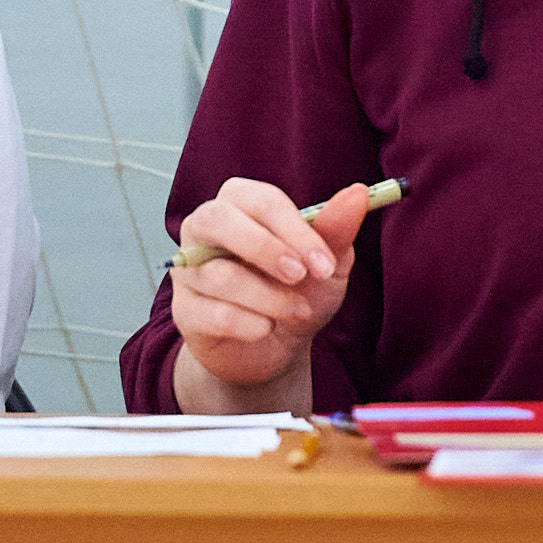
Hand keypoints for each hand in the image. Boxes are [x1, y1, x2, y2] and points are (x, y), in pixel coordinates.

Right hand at [168, 177, 366, 391]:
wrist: (278, 347)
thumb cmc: (299, 292)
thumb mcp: (327, 264)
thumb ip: (337, 229)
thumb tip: (357, 194)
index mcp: (240, 203)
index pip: (261, 200)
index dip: (295, 230)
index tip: (324, 264)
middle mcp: (205, 228)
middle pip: (218, 220)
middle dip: (264, 248)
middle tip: (300, 276)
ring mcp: (189, 270)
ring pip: (219, 274)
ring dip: (268, 297)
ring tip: (298, 311)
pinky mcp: (185, 311)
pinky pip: (212, 314)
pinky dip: (248, 324)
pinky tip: (267, 328)